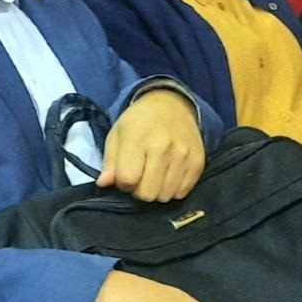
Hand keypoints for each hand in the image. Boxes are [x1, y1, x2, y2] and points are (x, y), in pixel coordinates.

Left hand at [98, 88, 203, 202]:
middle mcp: (163, 147)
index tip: (126, 174)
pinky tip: (168, 174)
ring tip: (154, 174)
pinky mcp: (198, 162)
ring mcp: (183, 155)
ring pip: (165, 196)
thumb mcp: (117, 135)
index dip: (123, 183)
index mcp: (138, 138)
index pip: (127, 179)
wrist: (171, 105)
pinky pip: (182, 192)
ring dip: (157, 190)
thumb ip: (109, 162)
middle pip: (147, 193)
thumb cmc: (138, 122)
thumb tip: (104, 184)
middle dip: (140, 190)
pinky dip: (173, 189)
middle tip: (140, 176)